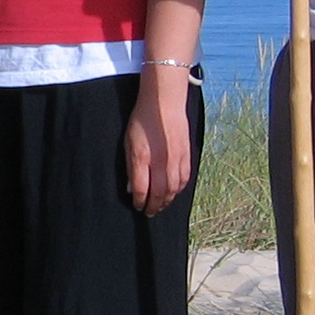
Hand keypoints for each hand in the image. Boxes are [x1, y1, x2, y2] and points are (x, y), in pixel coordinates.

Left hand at [124, 76, 194, 213]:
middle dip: (154, 206)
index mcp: (143, 157)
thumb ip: (131, 166)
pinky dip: (179, 189)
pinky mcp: (187, 154)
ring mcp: (176, 158)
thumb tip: (132, 188)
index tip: (137, 206)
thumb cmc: (142, 121)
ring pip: (174, 189)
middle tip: (149, 212)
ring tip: (160, 205)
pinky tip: (173, 192)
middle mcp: (161, 161)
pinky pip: (184, 178)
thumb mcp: (128, 142)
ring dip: (167, 201)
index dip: (139, 202)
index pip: (142, 189)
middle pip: (160, 193)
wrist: (163, 103)